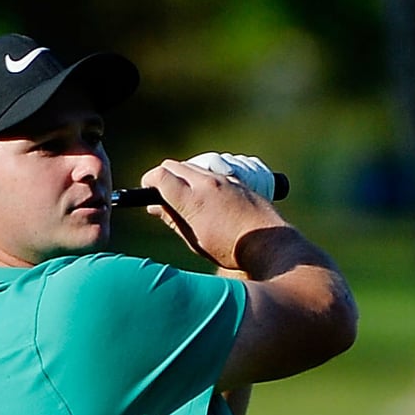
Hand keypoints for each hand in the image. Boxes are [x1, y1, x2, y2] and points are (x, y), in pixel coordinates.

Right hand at [141, 156, 287, 269]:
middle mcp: (207, 183)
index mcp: (192, 200)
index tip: (146, 190)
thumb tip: (155, 207)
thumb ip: (173, 220)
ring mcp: (224, 180)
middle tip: (161, 194)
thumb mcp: (195, 239)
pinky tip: (207, 200)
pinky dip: (202, 181)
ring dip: (183, 177)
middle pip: (174, 165)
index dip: (148, 182)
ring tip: (185, 199)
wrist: (268, 245)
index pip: (160, 176)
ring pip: (193, 167)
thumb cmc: (230, 249)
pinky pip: (212, 173)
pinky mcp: (238, 181)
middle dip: (163, 176)